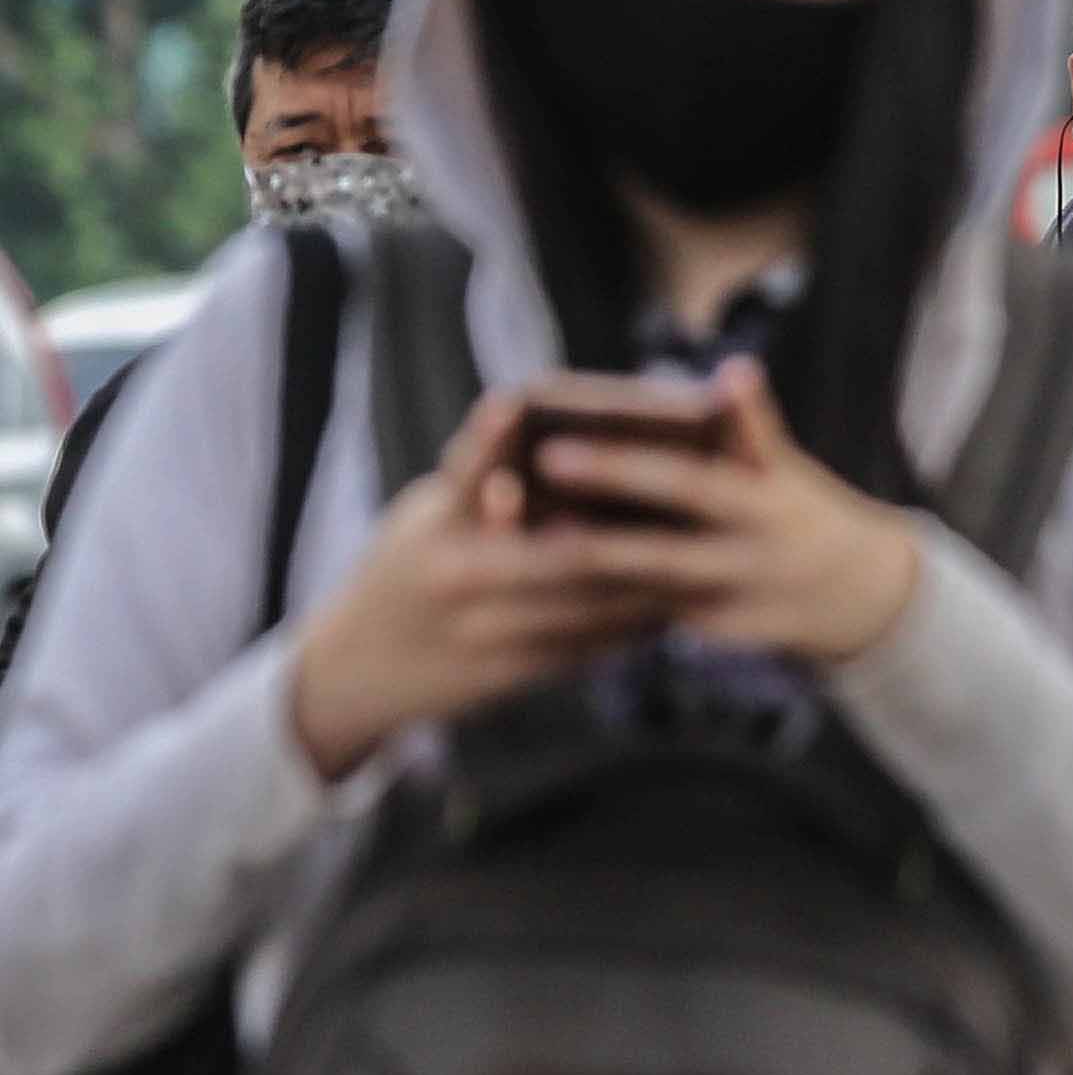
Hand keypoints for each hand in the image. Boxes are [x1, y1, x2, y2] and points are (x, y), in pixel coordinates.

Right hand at [285, 388, 679, 777]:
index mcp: (437, 526)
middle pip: (565, 547)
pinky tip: (675, 605)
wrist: (362, 670)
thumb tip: (543, 431)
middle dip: (634, 527)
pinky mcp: (511, 672)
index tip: (539, 402)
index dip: (507, 437)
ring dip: (652, 580)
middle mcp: (458, 574)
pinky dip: (635, 624)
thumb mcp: (425, 520)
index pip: (475, 468)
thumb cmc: (405, 572)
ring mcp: (485, 629)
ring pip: (589, 602)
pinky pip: (590, 646)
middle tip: (694, 496)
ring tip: (708, 554)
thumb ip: (479, 482)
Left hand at [527, 358, 922, 665]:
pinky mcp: (728, 637)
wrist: (862, 594)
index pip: (685, 482)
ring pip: (647, 593)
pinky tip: (549, 590)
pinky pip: (657, 618)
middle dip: (583, 537)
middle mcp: (755, 559)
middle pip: (656, 550)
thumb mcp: (786, 468)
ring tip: (516, 554)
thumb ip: (750, 428)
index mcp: (767, 504)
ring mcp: (741, 604)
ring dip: (583, 577)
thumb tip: (735, 374)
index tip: (553, 450)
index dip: (622, 468)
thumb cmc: (799, 510)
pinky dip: (606, 604)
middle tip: (515, 508)